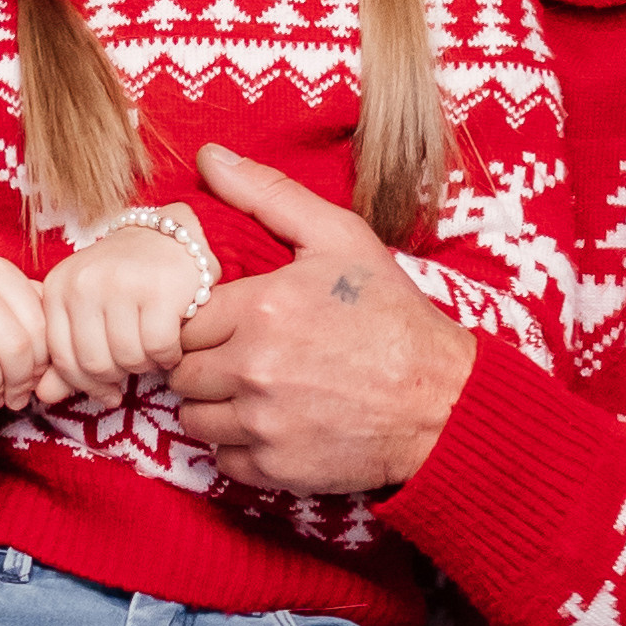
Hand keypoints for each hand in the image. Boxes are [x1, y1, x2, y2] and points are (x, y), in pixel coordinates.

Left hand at [41, 214, 206, 403]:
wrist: (169, 235)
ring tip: (152, 350)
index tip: (107, 392)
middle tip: (135, 364)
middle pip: (96, 364)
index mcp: (58, 288)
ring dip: (146, 365)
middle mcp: (84, 283)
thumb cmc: (124, 281)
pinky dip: (169, 356)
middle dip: (119, 376)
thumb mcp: (85, 311)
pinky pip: (158, 348)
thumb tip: (44, 397)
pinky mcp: (159, 291)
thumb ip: (65, 355)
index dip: (86, 386)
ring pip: (128, 360)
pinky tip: (172, 344)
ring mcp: (121, 284)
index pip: (62, 359)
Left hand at [173, 146, 476, 494]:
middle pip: (182, 372)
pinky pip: (222, 461)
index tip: (238, 323)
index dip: (209, 321)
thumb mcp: (340, 238)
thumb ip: (267, 195)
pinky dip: (241, 448)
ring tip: (261, 392)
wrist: (443, 401)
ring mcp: (262, 423)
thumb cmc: (392, 316)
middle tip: (249, 357)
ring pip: (193, 419)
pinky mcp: (275, 469)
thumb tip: (208, 157)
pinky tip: (275, 425)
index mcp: (261, 307)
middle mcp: (254, 368)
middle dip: (207, 364)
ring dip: (217, 408)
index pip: (184, 318)